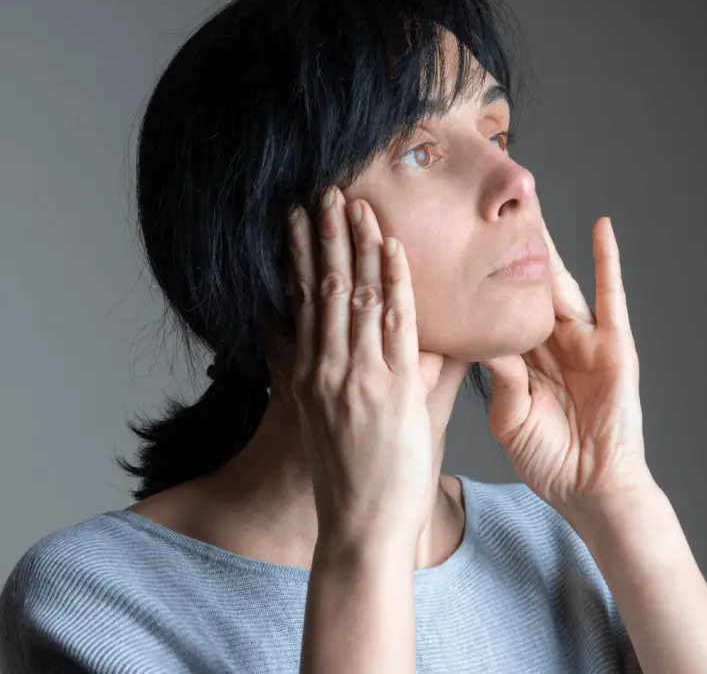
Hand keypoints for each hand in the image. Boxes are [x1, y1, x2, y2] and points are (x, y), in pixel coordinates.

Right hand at [285, 186, 444, 555]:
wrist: (360, 526)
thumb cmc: (345, 474)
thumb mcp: (316, 418)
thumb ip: (310, 373)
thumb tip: (306, 335)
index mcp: (306, 372)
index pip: (301, 300)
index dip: (301, 254)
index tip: (298, 218)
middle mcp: (324, 367)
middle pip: (324, 287)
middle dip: (326, 235)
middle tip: (326, 191)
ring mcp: (356, 376)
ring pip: (356, 296)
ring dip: (357, 245)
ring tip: (354, 204)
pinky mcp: (393, 389)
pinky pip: (396, 324)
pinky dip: (394, 282)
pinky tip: (393, 249)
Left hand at [480, 216, 654, 523]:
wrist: (590, 489)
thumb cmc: (548, 457)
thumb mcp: (508, 414)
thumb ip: (498, 376)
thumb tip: (475, 339)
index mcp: (521, 356)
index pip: (494, 308)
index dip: (476, 279)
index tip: (452, 246)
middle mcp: (549, 340)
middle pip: (523, 284)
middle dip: (506, 248)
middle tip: (486, 206)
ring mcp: (583, 340)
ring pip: (561, 281)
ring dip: (547, 243)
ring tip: (532, 200)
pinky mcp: (614, 345)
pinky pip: (612, 298)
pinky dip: (608, 262)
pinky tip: (601, 228)